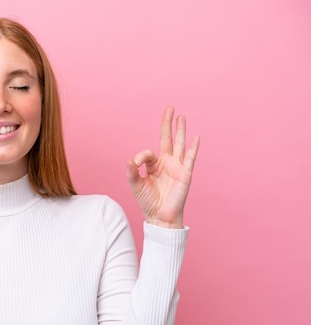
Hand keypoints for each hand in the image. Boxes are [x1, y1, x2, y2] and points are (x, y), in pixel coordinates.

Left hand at [126, 107, 199, 227]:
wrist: (160, 216)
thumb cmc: (148, 202)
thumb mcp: (136, 185)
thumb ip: (132, 173)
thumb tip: (129, 160)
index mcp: (154, 165)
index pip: (148, 152)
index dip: (141, 156)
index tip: (135, 164)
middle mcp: (166, 163)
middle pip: (167, 139)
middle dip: (167, 124)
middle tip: (169, 108)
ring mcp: (177, 167)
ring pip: (179, 144)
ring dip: (180, 130)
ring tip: (181, 116)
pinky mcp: (185, 174)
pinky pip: (189, 158)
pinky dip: (192, 148)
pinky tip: (195, 137)